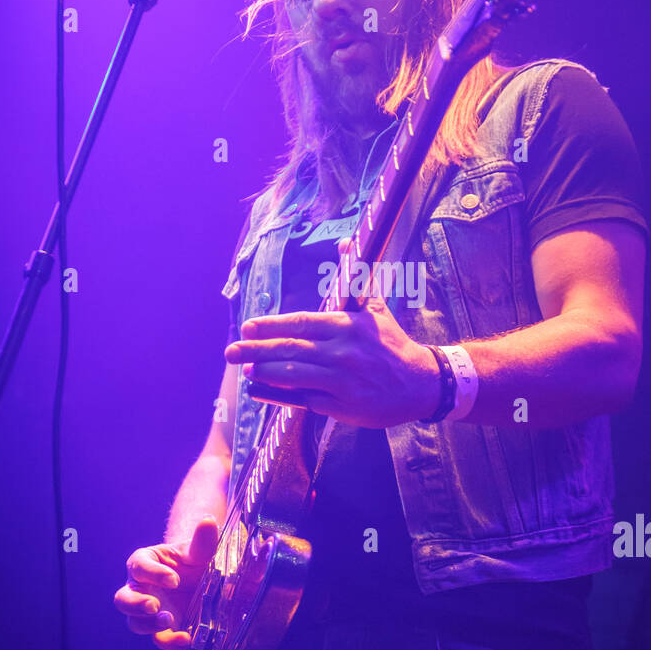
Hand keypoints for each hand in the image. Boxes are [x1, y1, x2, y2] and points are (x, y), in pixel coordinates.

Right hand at [113, 517, 218, 649]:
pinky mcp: (161, 629)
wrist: (200, 579)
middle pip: (123, 599)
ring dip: (148, 625)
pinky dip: (169, 642)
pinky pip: (157, 639)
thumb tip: (208, 521)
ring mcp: (147, 612)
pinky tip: (186, 639)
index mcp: (143, 563)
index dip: (153, 573)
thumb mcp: (197, 551)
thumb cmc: (192, 561)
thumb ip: (202, 540)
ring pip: (134, 622)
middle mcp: (139, 589)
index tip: (174, 579)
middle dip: (136, 604)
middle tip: (155, 605)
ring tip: (169, 620)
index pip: (139, 567)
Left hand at [223, 242, 439, 427]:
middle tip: (231, 352)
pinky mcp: (344, 406)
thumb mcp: (375, 307)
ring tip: (246, 369)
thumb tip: (344, 243)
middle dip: (257, 350)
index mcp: (347, 326)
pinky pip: (307, 400)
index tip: (247, 327)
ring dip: (266, 373)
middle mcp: (343, 353)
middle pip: (291, 349)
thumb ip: (355, 277)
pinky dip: (284, 395)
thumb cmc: (391, 343)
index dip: (271, 326)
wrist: (419, 383)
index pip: (301, 324)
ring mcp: (342, 381)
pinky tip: (264, 392)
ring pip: (295, 375)